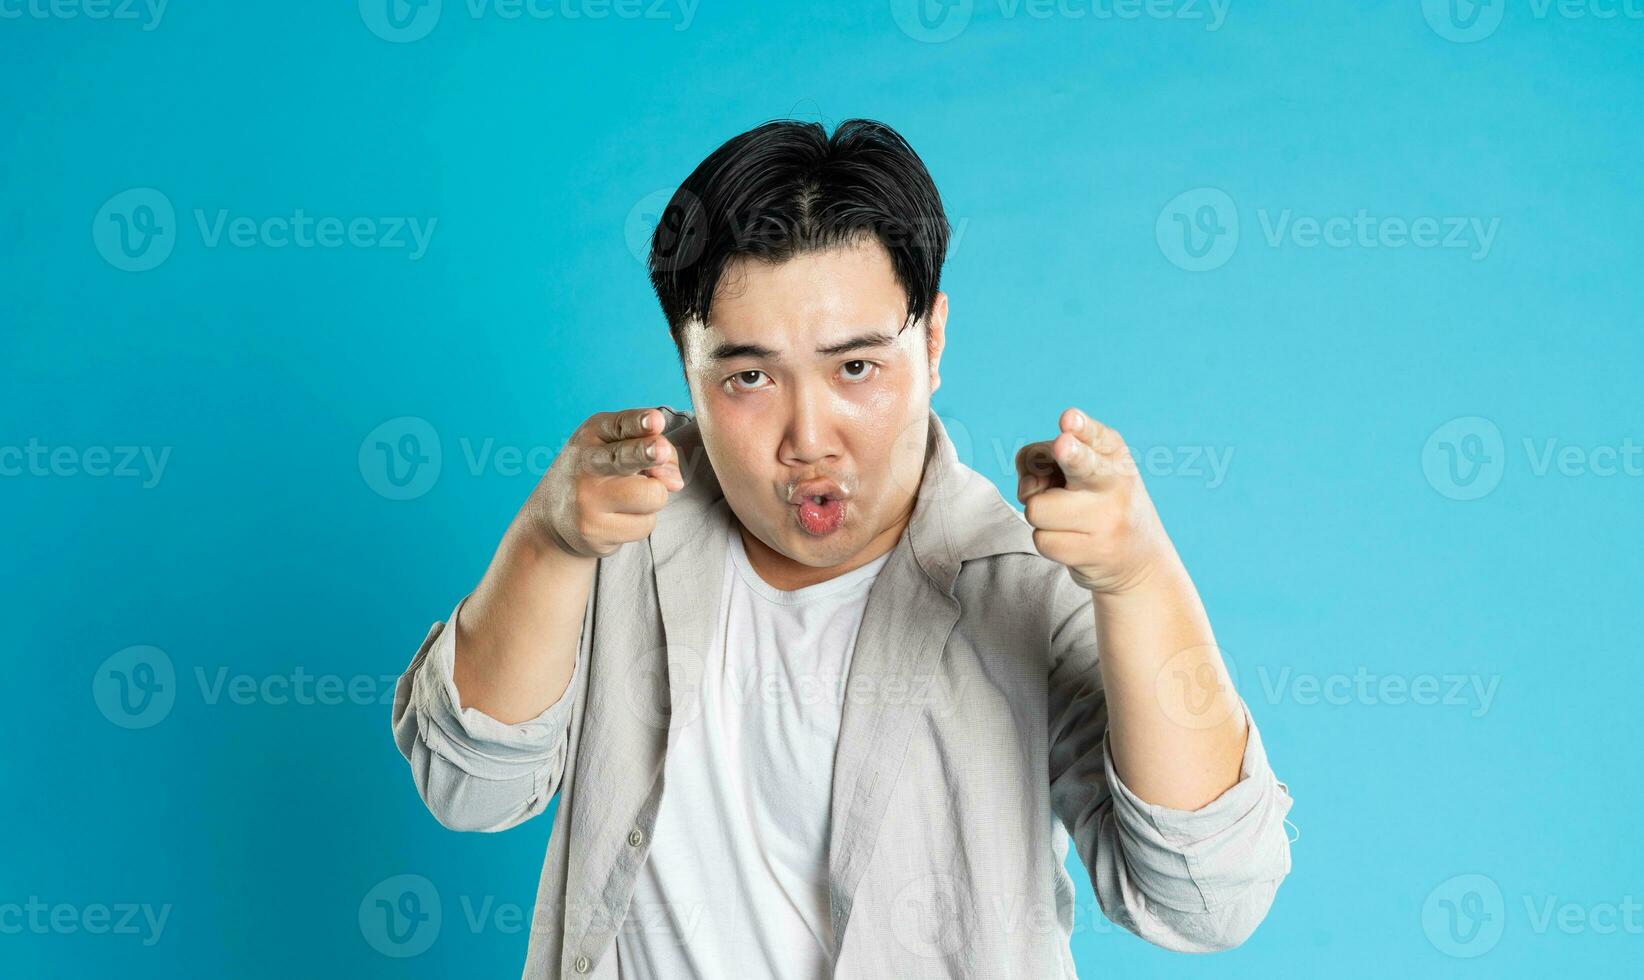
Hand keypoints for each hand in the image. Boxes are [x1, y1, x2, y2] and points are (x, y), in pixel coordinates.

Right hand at [525, 407, 684, 559]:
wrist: (555, 517)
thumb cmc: (599, 475)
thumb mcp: (616, 448)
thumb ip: (651, 450)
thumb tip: (675, 481)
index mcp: (594, 433)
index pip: (621, 424)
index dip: (640, 422)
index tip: (655, 421)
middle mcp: (587, 463)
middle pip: (627, 457)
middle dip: (648, 453)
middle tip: (662, 450)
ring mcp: (588, 498)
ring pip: (652, 496)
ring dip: (654, 499)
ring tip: (630, 499)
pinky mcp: (594, 530)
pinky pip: (645, 525)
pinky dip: (642, 522)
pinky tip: (620, 518)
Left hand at [1014, 407, 1175, 594]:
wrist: (1139, 559)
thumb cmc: (1096, 503)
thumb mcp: (1079, 470)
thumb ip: (1043, 460)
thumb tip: (1029, 486)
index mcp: (1113, 453)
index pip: (1093, 434)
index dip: (1080, 427)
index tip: (1069, 418)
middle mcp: (1116, 481)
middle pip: (1080, 465)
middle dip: (1070, 454)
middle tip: (1062, 444)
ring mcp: (1108, 519)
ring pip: (1038, 508)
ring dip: (1041, 514)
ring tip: (1066, 517)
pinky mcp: (1096, 552)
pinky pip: (1043, 540)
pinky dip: (1048, 539)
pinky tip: (1072, 538)